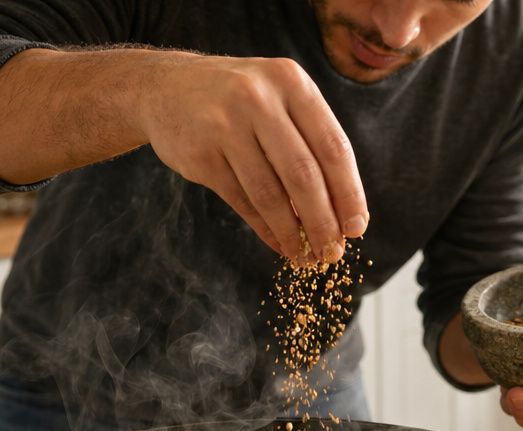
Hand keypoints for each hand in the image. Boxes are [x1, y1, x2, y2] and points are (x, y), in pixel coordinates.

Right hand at [139, 55, 367, 262]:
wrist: (165, 87)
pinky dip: (264, 229)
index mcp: (291, 82)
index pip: (333, 147)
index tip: (358, 227)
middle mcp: (258, 98)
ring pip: (270, 193)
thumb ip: (311, 143)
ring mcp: (224, 124)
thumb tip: (345, 213)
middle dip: (323, 221)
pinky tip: (279, 244)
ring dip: (292, 232)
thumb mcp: (279, 101)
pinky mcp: (199, 153)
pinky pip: (241, 200)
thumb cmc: (239, 102)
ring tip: (306, 256)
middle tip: (333, 251)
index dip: (349, 193)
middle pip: (304, 174)